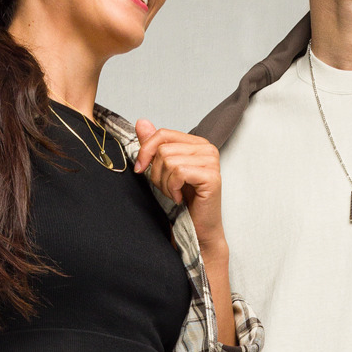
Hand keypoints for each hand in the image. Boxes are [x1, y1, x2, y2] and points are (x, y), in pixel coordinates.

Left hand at [134, 121, 224, 252]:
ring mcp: (211, 161)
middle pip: (163, 149)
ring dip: (164, 183)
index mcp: (196, 143)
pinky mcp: (211, 176)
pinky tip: (180, 197)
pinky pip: (178, 172)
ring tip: (174, 194)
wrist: (197, 229)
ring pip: (169, 161)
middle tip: (167, 188)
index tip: (140, 168)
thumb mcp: (163, 170)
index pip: (163, 134)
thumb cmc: (183, 202)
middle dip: (157, 173)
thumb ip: (154, 146)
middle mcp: (207, 148)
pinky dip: (173, 188)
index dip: (146, 150)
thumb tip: (141, 122)